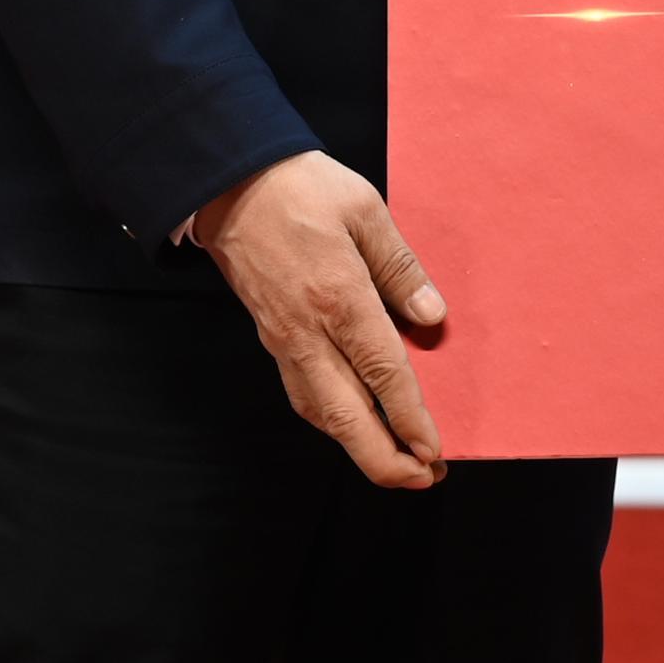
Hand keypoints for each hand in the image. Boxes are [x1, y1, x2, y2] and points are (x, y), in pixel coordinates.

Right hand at [188, 149, 449, 487]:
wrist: (229, 183)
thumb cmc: (302, 188)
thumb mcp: (366, 210)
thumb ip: (400, 268)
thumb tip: (432, 318)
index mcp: (339, 298)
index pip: (383, 375)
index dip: (411, 420)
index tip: (434, 452)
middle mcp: (308, 332)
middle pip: (346, 416)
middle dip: (384, 459)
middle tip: (422, 479)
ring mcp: (284, 340)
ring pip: (321, 413)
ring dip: (358, 446)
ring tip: (395, 462)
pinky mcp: (270, 337)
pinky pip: (302, 393)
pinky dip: (331, 420)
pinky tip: (350, 422)